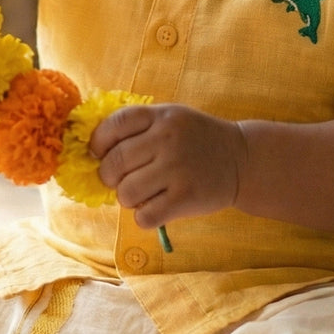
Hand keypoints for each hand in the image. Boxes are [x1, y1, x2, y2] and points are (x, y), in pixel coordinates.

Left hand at [89, 103, 241, 229]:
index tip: (98, 154)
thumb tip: (91, 151)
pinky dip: (144, 216)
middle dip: (109, 176)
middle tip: (120, 180)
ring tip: (144, 193)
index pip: (113, 126)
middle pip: (114, 164)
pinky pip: (145, 215)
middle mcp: (168, 139)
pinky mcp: (187, 197)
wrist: (241, 159)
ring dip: (128, 198)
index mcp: (160, 116)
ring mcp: (178, 169)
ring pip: (126, 192)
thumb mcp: (170, 119)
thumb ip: (136, 128)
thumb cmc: (196, 139)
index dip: (97, 143)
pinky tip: (156, 207)